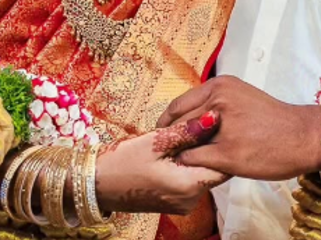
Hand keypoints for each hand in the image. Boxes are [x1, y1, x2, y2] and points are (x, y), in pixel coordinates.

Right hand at [96, 114, 227, 215]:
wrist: (97, 184)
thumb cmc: (123, 162)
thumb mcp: (156, 141)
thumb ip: (188, 130)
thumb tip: (214, 116)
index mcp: (188, 186)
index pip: (223, 165)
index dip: (223, 141)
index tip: (218, 123)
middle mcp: (190, 200)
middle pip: (213, 168)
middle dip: (210, 145)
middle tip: (200, 123)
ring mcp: (183, 203)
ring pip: (202, 172)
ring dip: (198, 153)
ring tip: (185, 133)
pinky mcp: (175, 201)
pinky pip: (191, 179)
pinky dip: (188, 162)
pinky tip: (176, 148)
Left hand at [157, 76, 320, 181]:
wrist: (302, 135)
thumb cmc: (273, 118)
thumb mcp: (241, 97)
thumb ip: (214, 104)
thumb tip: (187, 120)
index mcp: (221, 85)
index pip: (179, 104)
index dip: (167, 121)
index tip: (163, 132)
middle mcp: (218, 101)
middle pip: (177, 123)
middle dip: (171, 137)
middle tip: (169, 148)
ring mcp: (222, 128)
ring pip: (184, 142)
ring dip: (181, 151)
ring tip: (183, 158)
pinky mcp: (227, 154)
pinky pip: (194, 160)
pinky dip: (191, 164)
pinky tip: (198, 167)